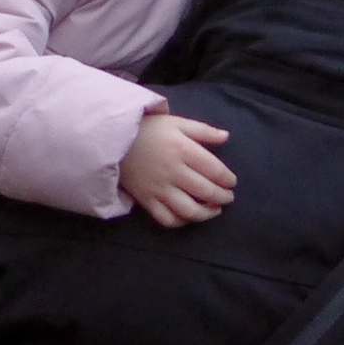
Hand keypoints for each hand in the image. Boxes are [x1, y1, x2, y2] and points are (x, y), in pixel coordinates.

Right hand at [120, 114, 236, 227]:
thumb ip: (203, 131)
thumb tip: (226, 137)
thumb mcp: (177, 122)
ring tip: (215, 210)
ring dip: (207, 213)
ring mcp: (159, 189)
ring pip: (189, 210)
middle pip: (205, 191)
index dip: (227, 179)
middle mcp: (173, 172)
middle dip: (222, 197)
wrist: (112, 138)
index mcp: (183, 150)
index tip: (231, 182)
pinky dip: (181, 222)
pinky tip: (189, 216)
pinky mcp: (146, 200)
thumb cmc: (148, 128)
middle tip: (228, 197)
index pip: (214, 170)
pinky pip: (166, 218)